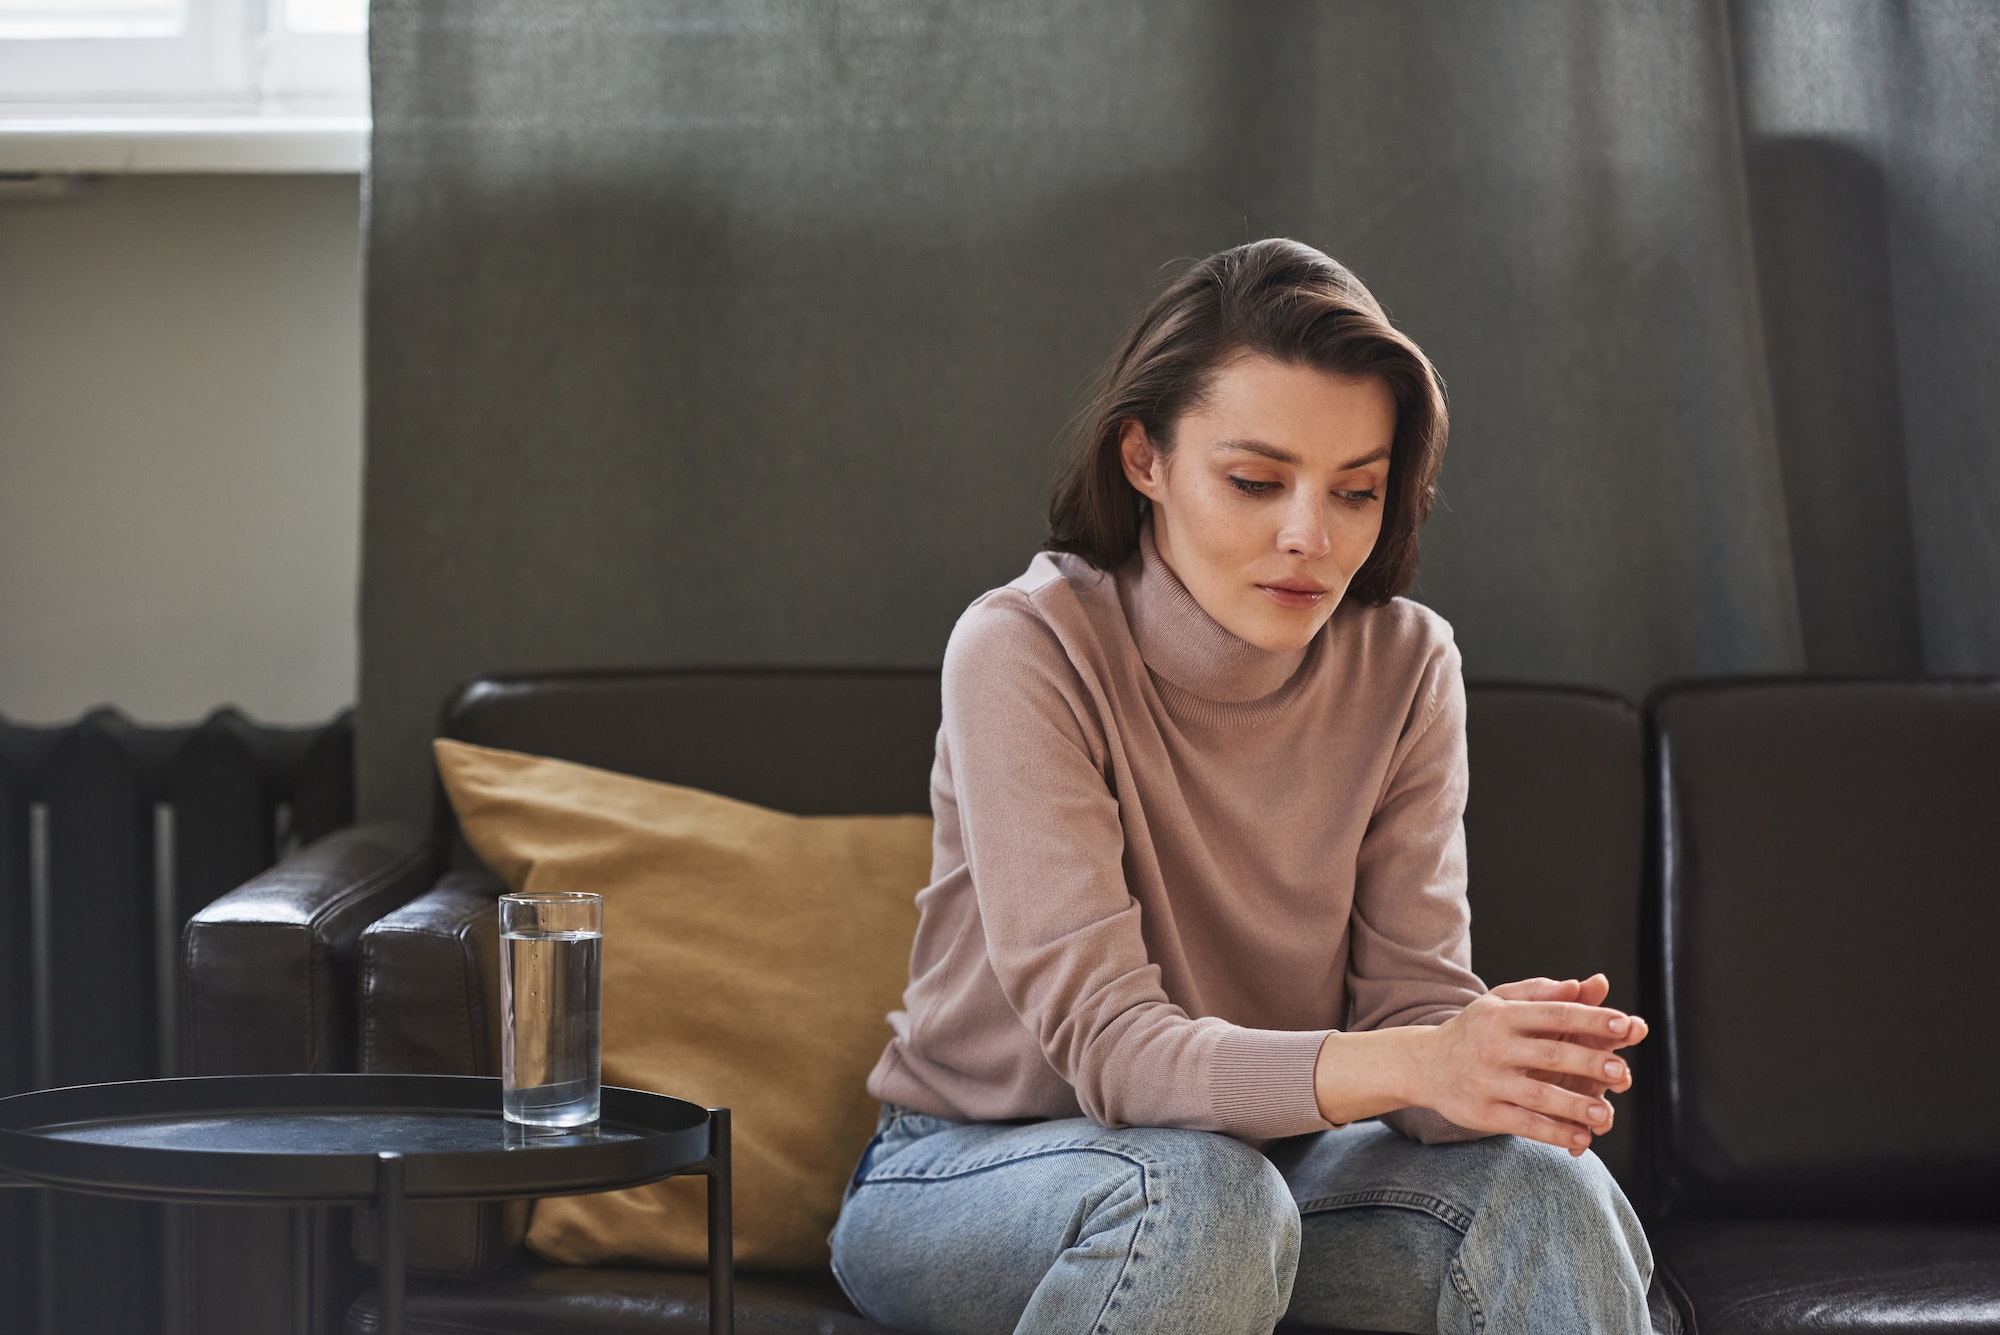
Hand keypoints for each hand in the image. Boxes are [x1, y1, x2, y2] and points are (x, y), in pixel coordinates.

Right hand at [1416, 977, 1645, 1156]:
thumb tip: (1583, 985)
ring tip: (1605, 1114)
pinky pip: (1525, 1125)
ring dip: (1576, 1105)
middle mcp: (1494, 1046)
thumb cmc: (1472, 1031)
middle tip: (1624, 1073)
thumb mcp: (1498, 1003)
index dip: (1592, 1018)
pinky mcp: (1483, 1113)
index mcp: (1503, 1015)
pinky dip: (1555, 1134)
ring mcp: (1488, 1082)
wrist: (1422, 1065)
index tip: (1626, 1024)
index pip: (1554, 1013)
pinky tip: (1581, 1139)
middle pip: (1551, 1055)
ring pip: (1540, 1095)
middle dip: (1591, 1063)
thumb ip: (1540, 993)